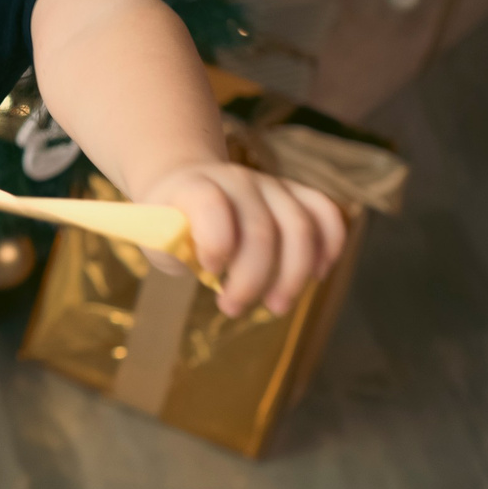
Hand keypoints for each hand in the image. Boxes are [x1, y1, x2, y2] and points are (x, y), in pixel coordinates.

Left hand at [137, 162, 347, 318]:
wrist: (186, 185)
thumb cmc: (172, 222)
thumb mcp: (157, 237)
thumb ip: (174, 250)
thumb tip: (203, 266)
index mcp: (193, 186)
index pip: (211, 205)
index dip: (215, 241)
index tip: (209, 271)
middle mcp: (236, 180)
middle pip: (261, 229)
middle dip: (252, 280)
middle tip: (233, 308)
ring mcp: (271, 184)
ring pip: (300, 227)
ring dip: (293, 276)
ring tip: (275, 306)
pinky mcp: (296, 194)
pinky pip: (326, 214)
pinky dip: (330, 246)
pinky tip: (316, 276)